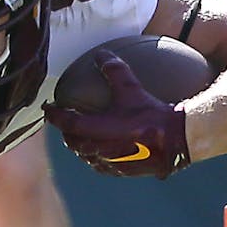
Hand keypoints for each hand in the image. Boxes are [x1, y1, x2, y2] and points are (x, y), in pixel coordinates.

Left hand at [46, 52, 190, 178]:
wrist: (179, 139)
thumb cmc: (154, 113)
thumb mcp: (132, 89)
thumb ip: (115, 71)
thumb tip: (100, 54)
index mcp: (101, 129)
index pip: (69, 122)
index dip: (55, 115)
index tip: (47, 109)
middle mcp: (102, 148)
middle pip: (74, 143)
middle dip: (66, 133)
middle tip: (62, 124)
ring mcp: (112, 162)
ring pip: (86, 157)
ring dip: (79, 147)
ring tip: (78, 137)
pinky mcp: (123, 171)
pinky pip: (101, 166)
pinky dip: (95, 157)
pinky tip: (99, 152)